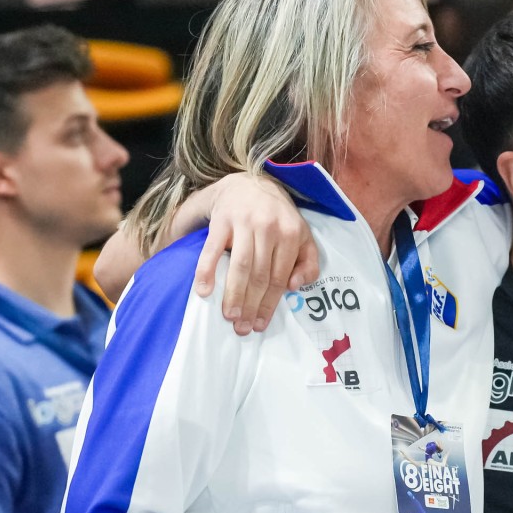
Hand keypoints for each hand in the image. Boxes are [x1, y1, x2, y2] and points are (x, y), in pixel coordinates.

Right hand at [188, 171, 319, 334]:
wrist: (250, 184)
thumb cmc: (279, 219)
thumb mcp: (302, 237)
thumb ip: (309, 263)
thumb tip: (295, 287)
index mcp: (291, 234)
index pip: (279, 277)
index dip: (269, 304)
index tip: (260, 325)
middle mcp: (269, 227)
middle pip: (259, 275)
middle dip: (250, 305)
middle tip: (242, 328)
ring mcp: (244, 222)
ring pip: (240, 266)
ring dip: (233, 294)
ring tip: (229, 316)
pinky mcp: (222, 219)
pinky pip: (212, 249)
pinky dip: (206, 270)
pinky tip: (203, 290)